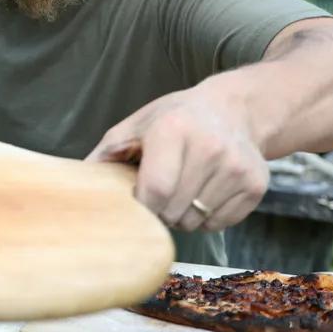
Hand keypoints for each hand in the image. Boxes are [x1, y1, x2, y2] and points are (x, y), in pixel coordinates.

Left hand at [84, 87, 270, 232]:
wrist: (236, 109)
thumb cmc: (176, 118)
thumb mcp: (136, 125)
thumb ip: (106, 154)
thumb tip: (76, 185)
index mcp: (174, 130)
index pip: (154, 190)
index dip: (141, 207)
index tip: (136, 204)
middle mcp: (210, 148)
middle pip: (174, 211)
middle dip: (159, 212)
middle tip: (158, 194)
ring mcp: (237, 168)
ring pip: (196, 221)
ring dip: (182, 215)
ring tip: (182, 189)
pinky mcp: (256, 186)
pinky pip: (220, 223)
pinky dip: (206, 217)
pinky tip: (203, 191)